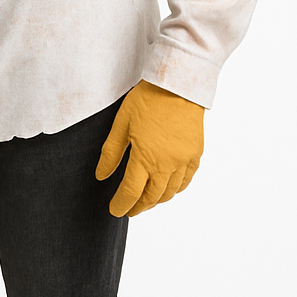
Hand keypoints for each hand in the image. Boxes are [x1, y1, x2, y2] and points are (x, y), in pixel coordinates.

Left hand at [96, 81, 203, 216]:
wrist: (178, 86)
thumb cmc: (147, 100)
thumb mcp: (121, 124)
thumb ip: (111, 153)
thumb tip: (101, 175)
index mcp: (144, 158)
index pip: (131, 192)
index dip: (121, 205)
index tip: (115, 210)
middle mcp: (166, 164)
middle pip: (151, 197)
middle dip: (139, 207)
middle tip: (129, 209)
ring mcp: (183, 161)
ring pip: (170, 192)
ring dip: (156, 200)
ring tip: (146, 201)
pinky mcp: (195, 154)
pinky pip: (186, 181)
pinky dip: (175, 189)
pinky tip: (167, 188)